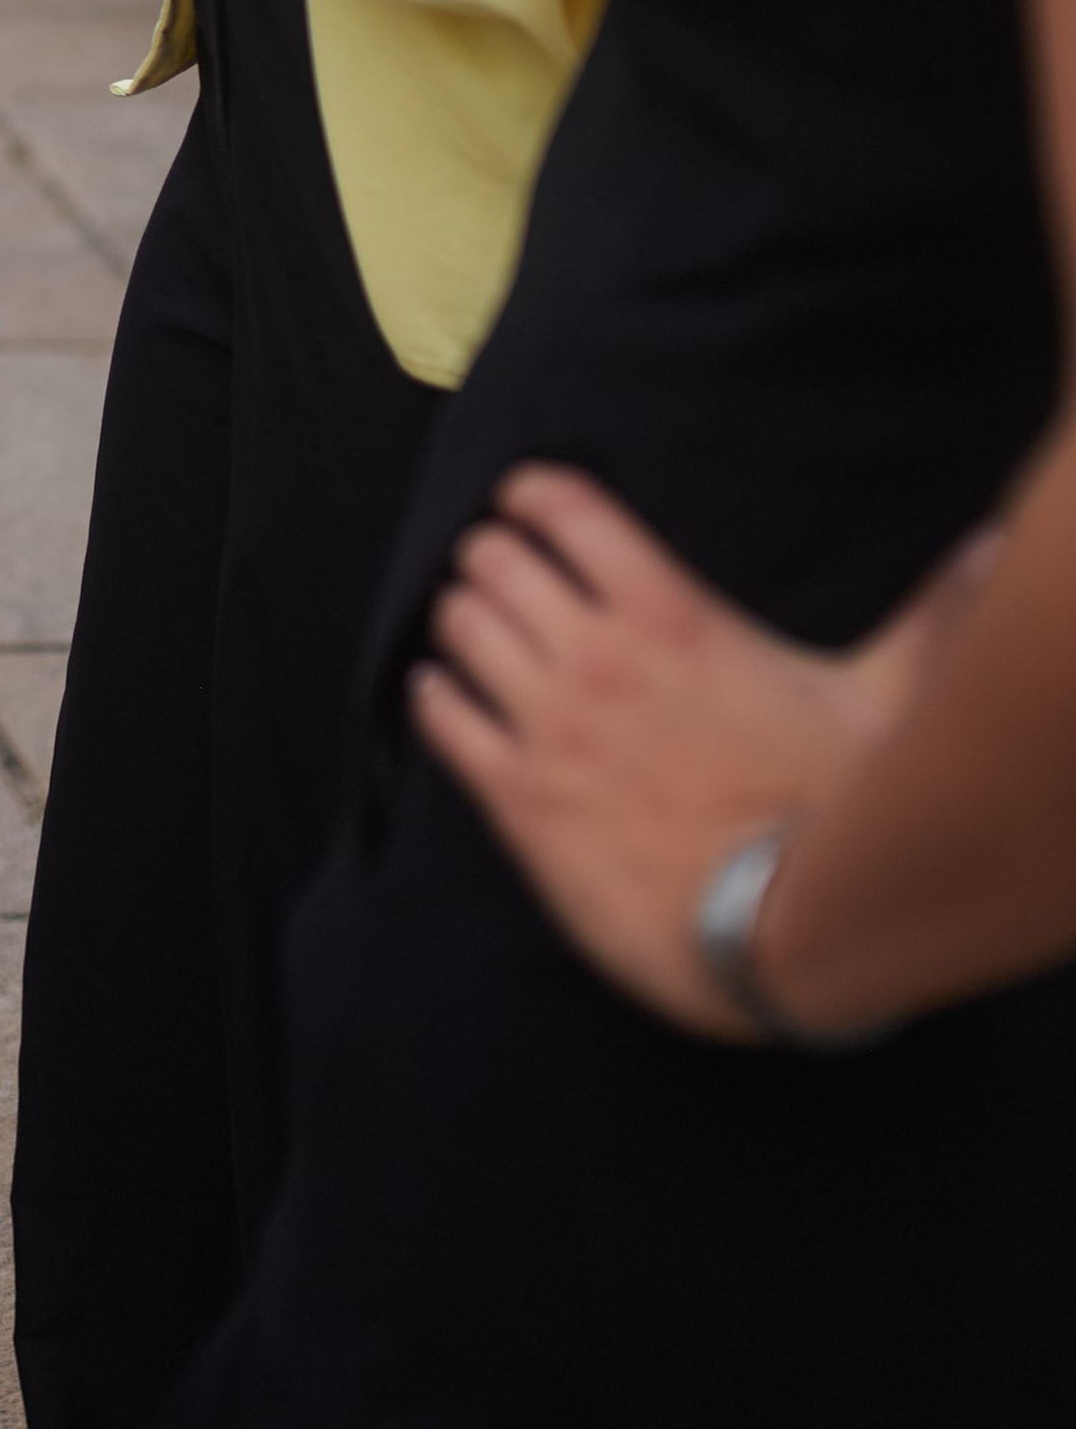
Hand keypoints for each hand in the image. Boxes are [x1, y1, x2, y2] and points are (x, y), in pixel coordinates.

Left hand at [412, 463, 991, 1036]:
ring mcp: (550, 727)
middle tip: (496, 570)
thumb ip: (925, 616)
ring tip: (471, 628)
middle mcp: (596, 657)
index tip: (523, 500)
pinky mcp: (518, 800)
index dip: (532, 495)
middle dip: (490, 557)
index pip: (566, 509)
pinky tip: (440, 693)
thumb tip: (994, 552)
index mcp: (672, 616)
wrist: (783, 933)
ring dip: (460, 621)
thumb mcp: (883, 697)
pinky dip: (433, 697)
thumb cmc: (834, 810)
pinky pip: (442, 721)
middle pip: (494, 561)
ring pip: (459, 629)